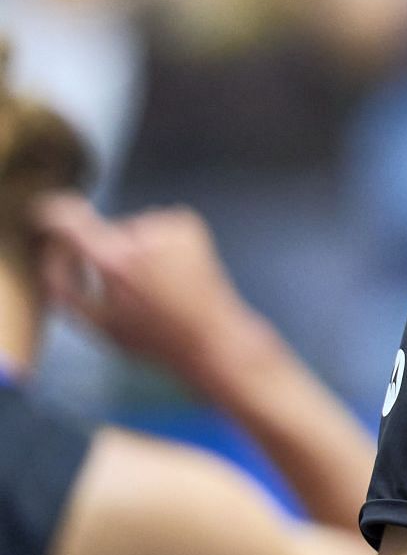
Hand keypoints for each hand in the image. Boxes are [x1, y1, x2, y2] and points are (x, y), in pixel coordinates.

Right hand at [34, 193, 264, 396]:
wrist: (212, 336)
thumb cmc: (152, 337)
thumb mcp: (95, 322)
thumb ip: (63, 286)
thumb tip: (49, 253)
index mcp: (115, 260)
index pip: (68, 218)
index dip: (52, 217)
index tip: (48, 222)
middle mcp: (143, 233)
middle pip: (102, 230)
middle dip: (104, 253)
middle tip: (124, 287)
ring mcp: (169, 223)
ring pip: (129, 229)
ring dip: (132, 250)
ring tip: (152, 284)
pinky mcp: (187, 222)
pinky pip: (153, 227)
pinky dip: (154, 244)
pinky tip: (169, 270)